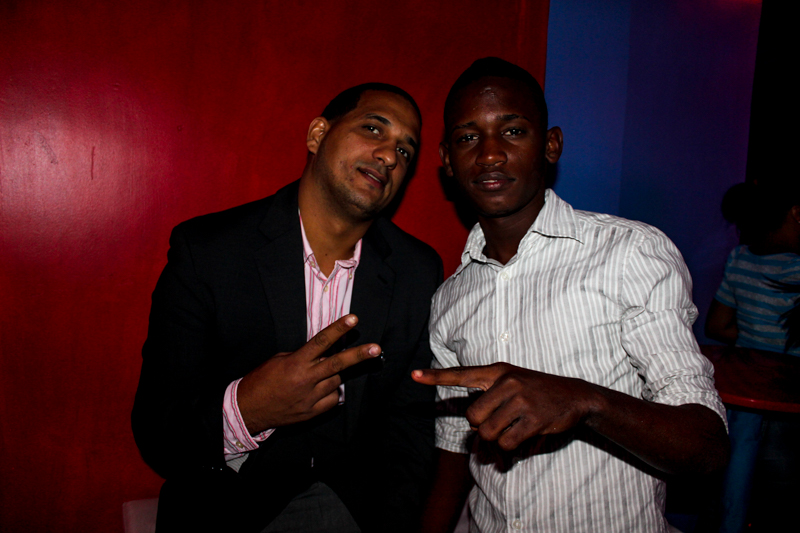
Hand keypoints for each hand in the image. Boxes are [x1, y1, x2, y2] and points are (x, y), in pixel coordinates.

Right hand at [238, 314, 380, 433]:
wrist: (248, 409)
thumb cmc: (261, 380)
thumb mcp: (278, 360)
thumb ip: (301, 356)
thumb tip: (320, 353)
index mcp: (296, 363)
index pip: (321, 342)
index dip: (338, 329)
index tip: (353, 320)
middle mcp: (305, 379)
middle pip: (337, 364)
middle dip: (359, 355)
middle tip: (376, 349)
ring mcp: (310, 397)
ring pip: (336, 382)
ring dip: (334, 375)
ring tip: (319, 375)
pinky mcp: (311, 412)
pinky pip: (332, 399)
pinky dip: (331, 393)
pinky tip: (320, 391)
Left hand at [412, 363, 596, 450]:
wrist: (575, 395)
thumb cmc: (537, 390)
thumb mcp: (513, 381)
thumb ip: (489, 395)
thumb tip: (472, 425)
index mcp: (498, 370)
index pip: (461, 374)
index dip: (435, 377)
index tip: (413, 374)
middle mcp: (507, 382)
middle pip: (473, 417)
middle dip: (482, 426)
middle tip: (499, 421)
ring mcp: (520, 400)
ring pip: (487, 433)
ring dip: (497, 438)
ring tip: (513, 426)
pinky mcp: (533, 419)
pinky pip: (506, 443)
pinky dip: (510, 446)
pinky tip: (524, 433)